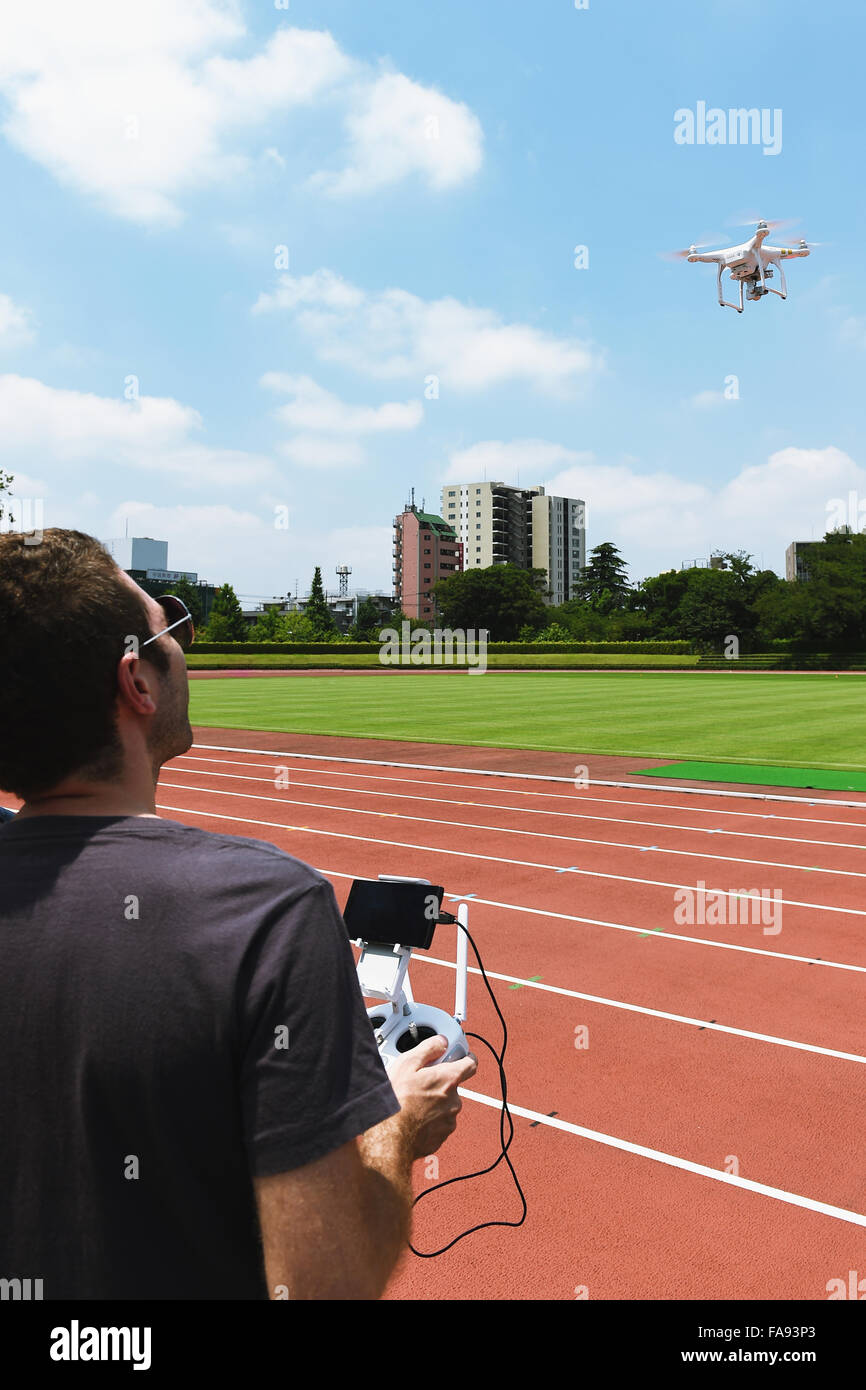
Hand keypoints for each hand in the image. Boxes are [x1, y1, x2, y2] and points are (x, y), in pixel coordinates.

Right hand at [386, 1035, 477, 1158]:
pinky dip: (429, 1120)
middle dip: (439, 1083)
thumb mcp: (407, 1064)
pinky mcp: (441, 1137)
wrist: (389, 1137)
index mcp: (449, 1080)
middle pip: (453, 1086)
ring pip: (445, 1106)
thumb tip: (441, 1042)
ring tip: (412, 1102)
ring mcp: (449, 1121)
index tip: (457, 1056)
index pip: (471, 1064)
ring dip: (434, 1103)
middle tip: (420, 1082)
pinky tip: (413, 1117)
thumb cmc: (396, 1100)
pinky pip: (439, 1124)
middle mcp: (454, 1101)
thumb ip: (428, 1048)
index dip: (465, 1058)